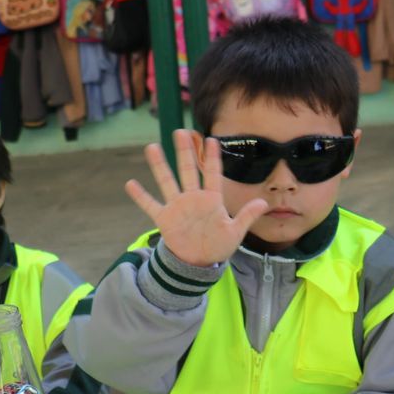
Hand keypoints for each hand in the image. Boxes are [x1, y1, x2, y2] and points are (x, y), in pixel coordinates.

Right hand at [126, 131, 269, 267]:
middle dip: (185, 152)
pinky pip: (150, 205)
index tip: (212, 139)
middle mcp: (193, 198)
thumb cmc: (218, 245)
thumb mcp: (235, 232)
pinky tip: (130, 183)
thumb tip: (263, 203)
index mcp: (212, 200)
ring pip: (167, 181)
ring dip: (159, 166)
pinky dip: (140, 196)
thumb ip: (247, 216)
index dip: (212, 158)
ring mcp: (177, 206)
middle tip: (181, 132)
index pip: (212, 174)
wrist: (199, 262)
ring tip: (152, 147)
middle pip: (188, 170)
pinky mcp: (164, 218)